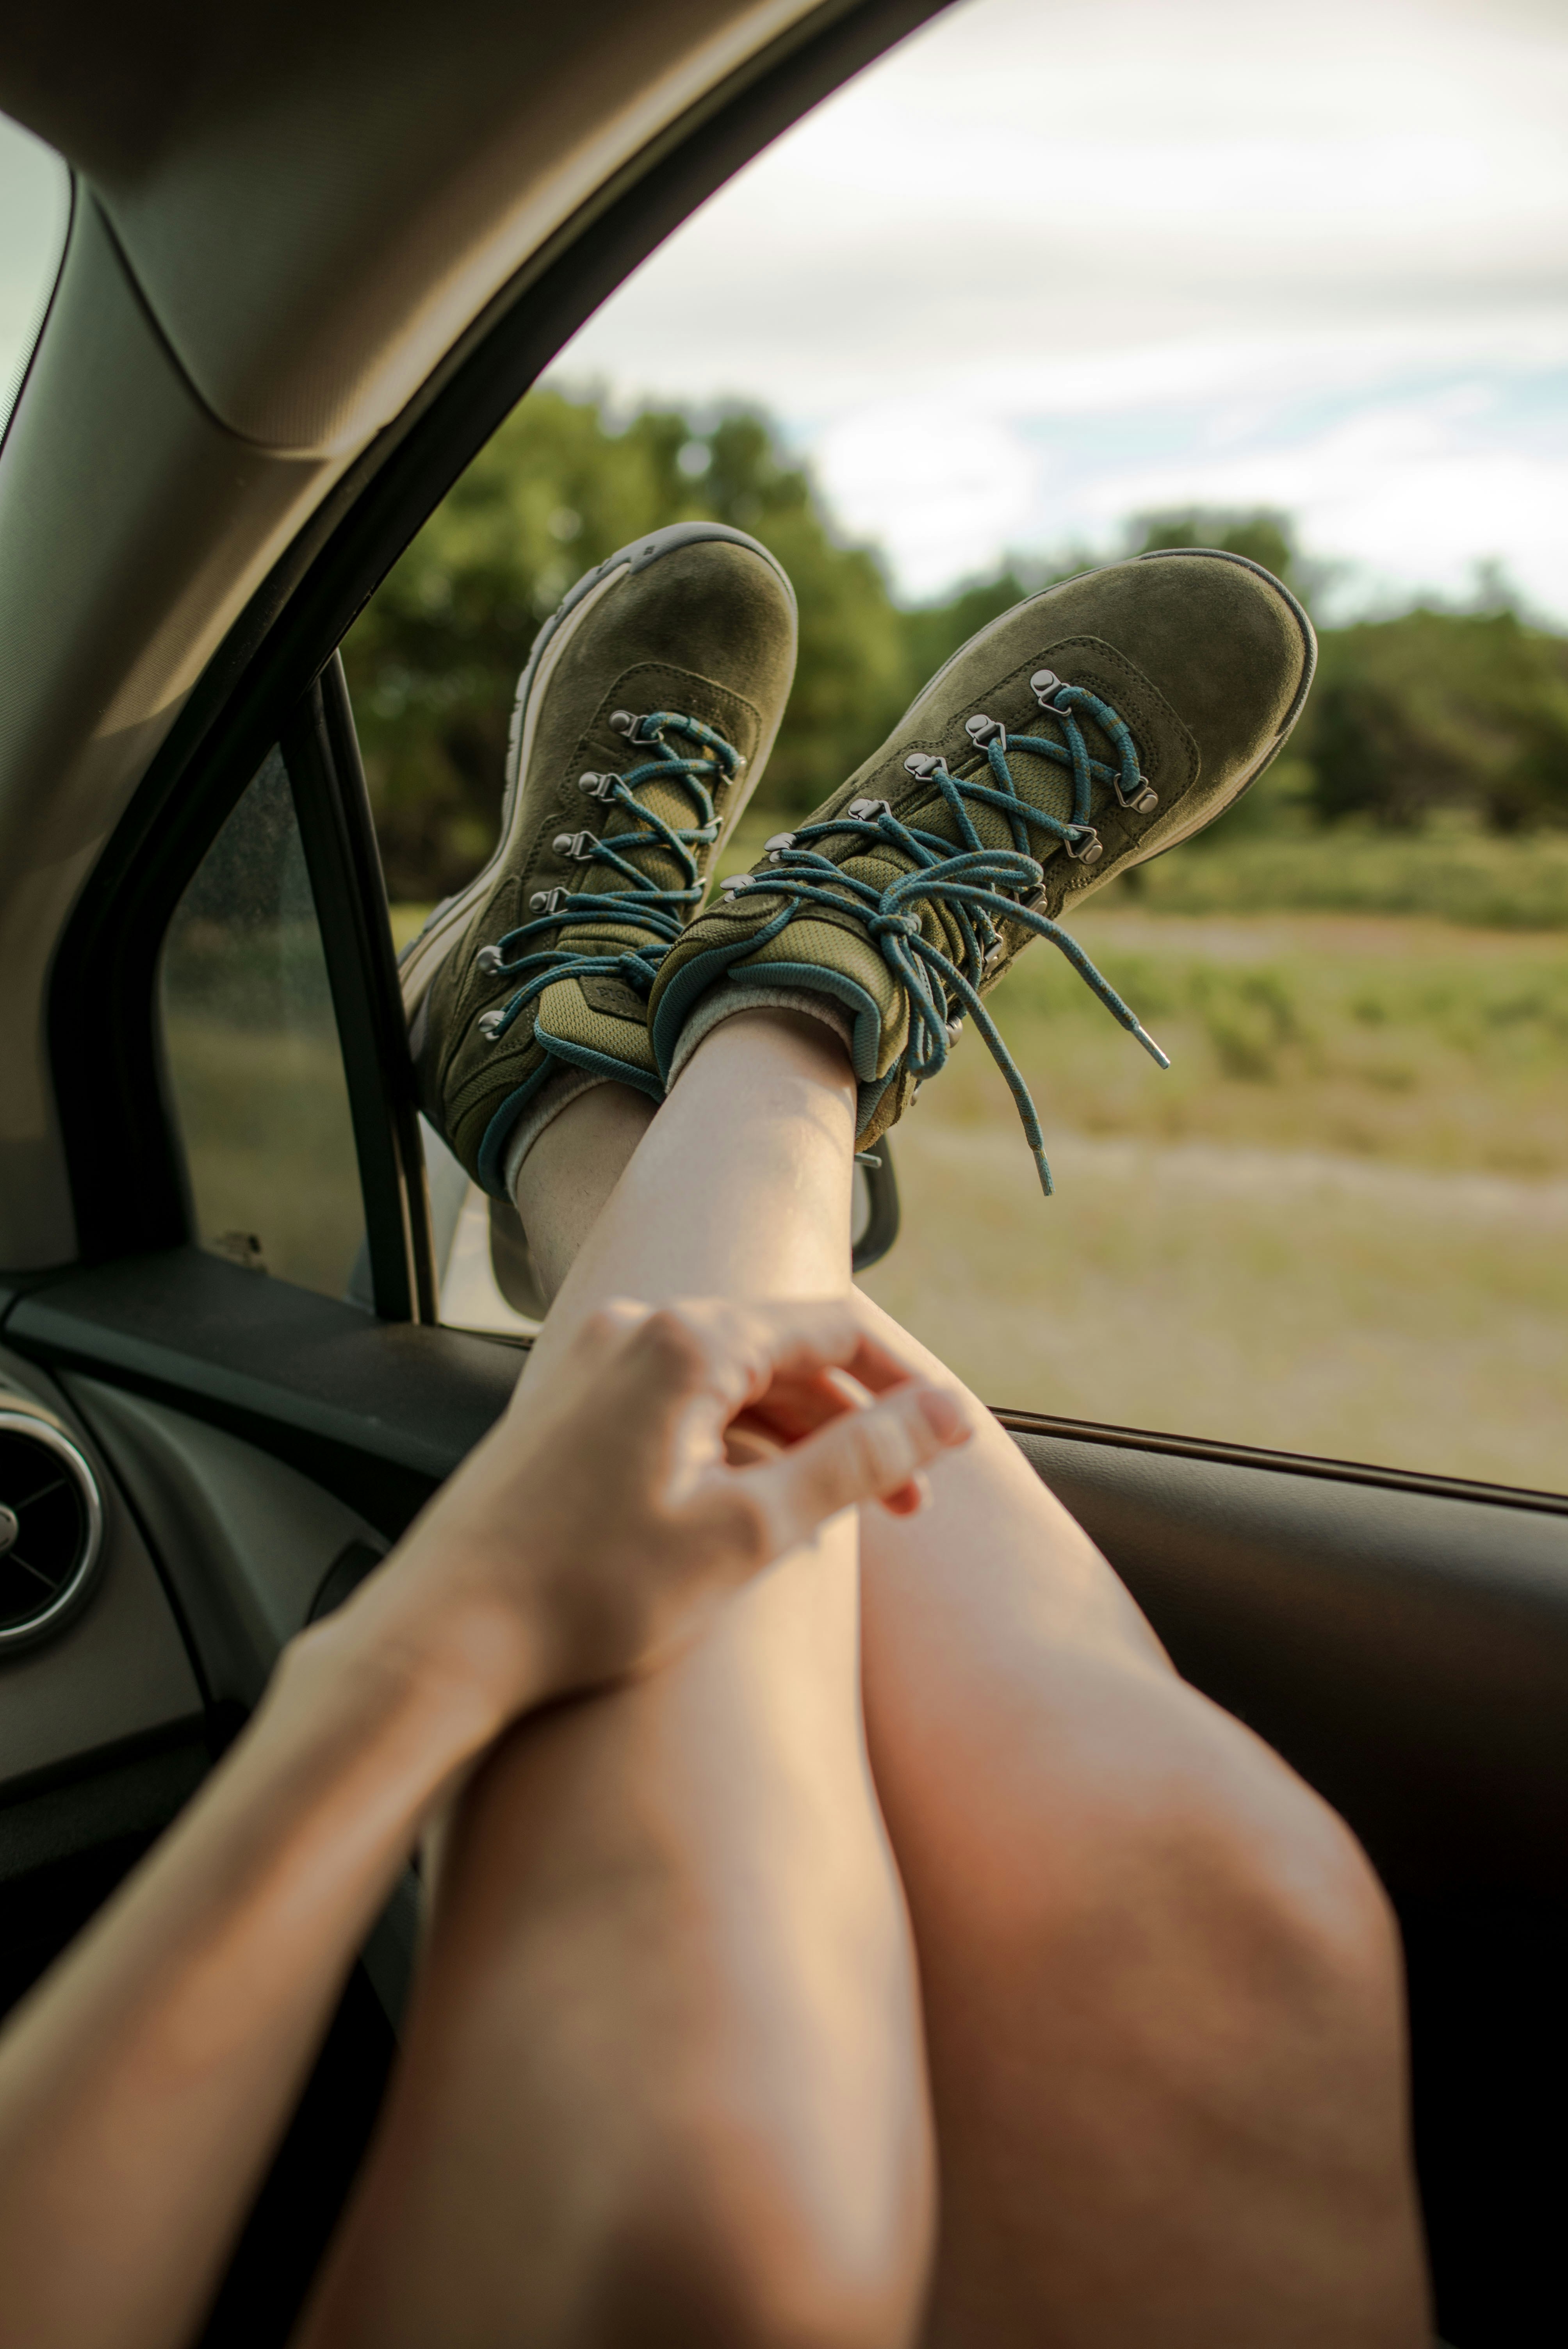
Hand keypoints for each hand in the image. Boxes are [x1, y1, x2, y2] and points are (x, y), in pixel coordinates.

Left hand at [334, 1295, 971, 1724]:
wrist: (444, 1634)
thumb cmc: (589, 1592)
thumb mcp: (749, 1532)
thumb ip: (856, 1462)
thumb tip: (948, 1414)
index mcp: (685, 1341)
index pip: (835, 1328)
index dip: (908, 1384)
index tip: (955, 1446)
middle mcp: (636, 1329)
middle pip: (786, 1351)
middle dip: (858, 1422)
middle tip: (909, 1506)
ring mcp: (596, 1364)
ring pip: (736, 1381)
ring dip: (801, 1439)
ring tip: (846, 1519)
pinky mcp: (573, 1406)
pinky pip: (685, 1403)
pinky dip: (739, 1447)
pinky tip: (761, 1513)